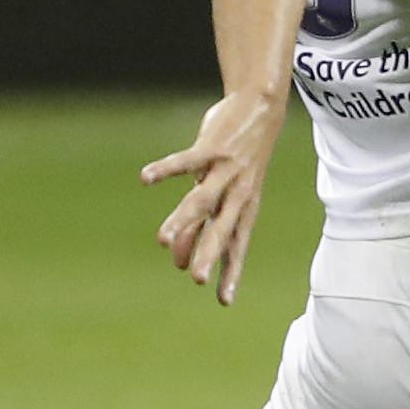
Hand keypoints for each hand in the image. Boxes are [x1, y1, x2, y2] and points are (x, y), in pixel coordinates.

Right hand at [141, 91, 285, 305]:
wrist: (263, 108)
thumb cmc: (240, 157)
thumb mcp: (226, 191)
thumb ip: (202, 220)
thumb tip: (174, 251)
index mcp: (245, 206)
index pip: (238, 245)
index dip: (231, 271)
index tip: (224, 300)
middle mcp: (238, 192)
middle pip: (222, 228)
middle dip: (208, 254)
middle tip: (194, 279)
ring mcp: (226, 170)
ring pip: (202, 200)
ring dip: (182, 220)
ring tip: (162, 240)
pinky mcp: (213, 147)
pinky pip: (186, 160)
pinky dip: (166, 169)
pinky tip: (146, 178)